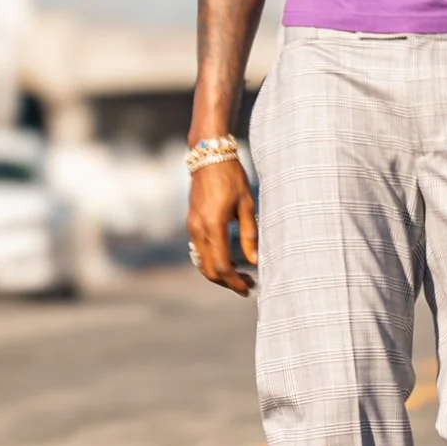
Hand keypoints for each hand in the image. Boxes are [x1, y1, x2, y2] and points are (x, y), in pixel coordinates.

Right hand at [187, 155, 258, 295]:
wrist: (208, 157)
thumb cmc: (232, 178)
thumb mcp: (246, 205)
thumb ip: (250, 234)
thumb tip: (255, 261)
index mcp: (213, 225)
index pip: (222, 266)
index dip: (234, 282)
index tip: (248, 288)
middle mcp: (198, 229)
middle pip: (209, 270)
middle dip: (228, 282)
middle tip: (249, 285)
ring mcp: (192, 227)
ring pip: (202, 263)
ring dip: (219, 274)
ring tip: (241, 275)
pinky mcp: (191, 224)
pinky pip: (199, 252)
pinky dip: (212, 262)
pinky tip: (229, 261)